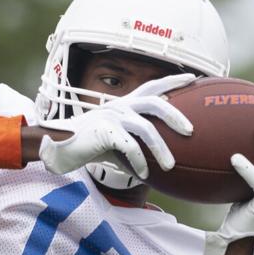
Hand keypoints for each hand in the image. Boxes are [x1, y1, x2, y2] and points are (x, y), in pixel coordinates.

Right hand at [36, 73, 195, 178]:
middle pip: (155, 102)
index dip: (173, 81)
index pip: (152, 86)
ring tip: (170, 166)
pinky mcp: (105, 130)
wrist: (59, 148)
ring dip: (160, 149)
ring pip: (146, 129)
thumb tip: (160, 163)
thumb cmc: (89, 146)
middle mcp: (120, 105)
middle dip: (176, 115)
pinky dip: (140, 162)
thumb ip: (135, 143)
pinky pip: (130, 147)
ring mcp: (112, 116)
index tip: (193, 79)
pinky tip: (144, 175)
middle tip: (190, 131)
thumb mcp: (116, 141)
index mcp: (124, 103)